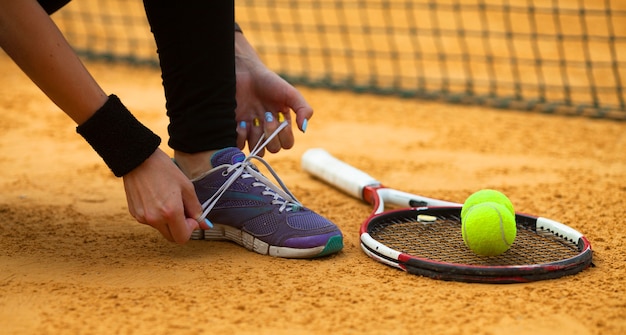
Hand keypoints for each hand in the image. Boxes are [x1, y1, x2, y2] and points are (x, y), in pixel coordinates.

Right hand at [123, 149, 208, 242]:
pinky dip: (156, 216)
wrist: (138, 159)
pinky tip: (156, 198)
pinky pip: (150, 221)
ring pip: (161, 229)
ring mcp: (142, 217)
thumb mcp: (186, 187)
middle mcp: (154, 219)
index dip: (190, 229)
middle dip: (180, 228)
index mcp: (170, 212)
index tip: (190, 216)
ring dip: (168, 221)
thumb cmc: (165, 170)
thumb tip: (205, 225)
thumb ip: (196, 209)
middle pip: (172, 237)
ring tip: (167, 200)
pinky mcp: (134, 213)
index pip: (183, 238)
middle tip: (182, 210)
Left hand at [234, 32, 312, 155]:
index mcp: (282, 124)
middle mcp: (268, 130)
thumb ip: (303, 109)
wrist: (245, 72)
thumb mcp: (291, 93)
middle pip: (273, 149)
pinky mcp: (237, 128)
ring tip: (252, 121)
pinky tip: (242, 122)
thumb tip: (304, 129)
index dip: (284, 136)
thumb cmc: (269, 82)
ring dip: (256, 138)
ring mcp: (252, 130)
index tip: (280, 119)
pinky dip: (241, 137)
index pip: (287, 144)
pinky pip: (240, 145)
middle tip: (266, 117)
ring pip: (257, 149)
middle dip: (270, 135)